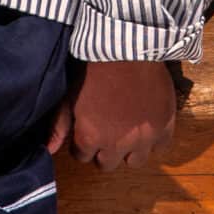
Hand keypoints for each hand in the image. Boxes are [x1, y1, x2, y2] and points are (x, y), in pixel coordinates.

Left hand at [46, 59, 177, 170]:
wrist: (128, 49)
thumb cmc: (95, 70)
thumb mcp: (70, 95)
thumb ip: (59, 126)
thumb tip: (49, 150)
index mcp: (91, 137)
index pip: (83, 156)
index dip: (83, 144)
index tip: (88, 132)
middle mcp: (117, 145)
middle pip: (107, 164)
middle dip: (104, 150)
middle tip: (107, 132)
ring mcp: (143, 138)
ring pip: (135, 162)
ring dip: (129, 151)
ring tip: (128, 133)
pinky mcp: (164, 126)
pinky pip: (161, 147)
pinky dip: (154, 140)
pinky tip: (147, 126)